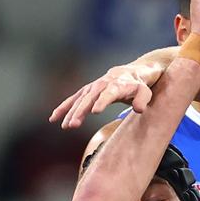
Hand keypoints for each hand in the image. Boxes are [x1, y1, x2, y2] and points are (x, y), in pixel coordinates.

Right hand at [49, 61, 164, 128]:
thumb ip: (143, 99)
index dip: (101, 101)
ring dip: (71, 113)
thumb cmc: (139, 85)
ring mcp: (92, 88)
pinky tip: (53, 118)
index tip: (94, 111)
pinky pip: (73, 100)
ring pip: (79, 100)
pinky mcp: (86, 92)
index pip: (108, 94)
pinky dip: (63, 108)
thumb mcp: (146, 92)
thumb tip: (138, 109)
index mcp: (116, 85)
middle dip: (81, 111)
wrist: (131, 73)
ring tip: (65, 126)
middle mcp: (101, 85)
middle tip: (74, 124)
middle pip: (89, 99)